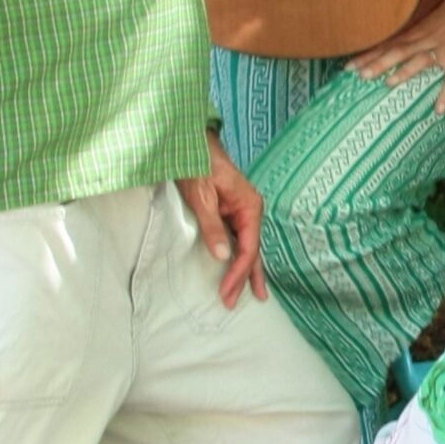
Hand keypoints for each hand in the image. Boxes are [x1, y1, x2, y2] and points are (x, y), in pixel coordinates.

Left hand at [177, 134, 268, 306]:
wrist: (190, 140)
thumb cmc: (197, 162)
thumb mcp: (201, 196)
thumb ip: (212, 226)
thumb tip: (222, 256)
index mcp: (249, 206)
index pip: (248, 248)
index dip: (238, 272)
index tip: (226, 292)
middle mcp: (250, 209)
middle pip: (252, 250)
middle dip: (245, 278)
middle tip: (233, 303)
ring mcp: (241, 210)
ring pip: (247, 246)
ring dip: (246, 270)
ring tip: (254, 293)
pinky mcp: (230, 210)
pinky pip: (238, 238)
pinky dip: (238, 256)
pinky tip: (238, 267)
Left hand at [348, 0, 444, 115]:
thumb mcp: (429, 20)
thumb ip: (415, 35)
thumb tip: (398, 48)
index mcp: (416, 32)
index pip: (387, 45)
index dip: (367, 56)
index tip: (347, 67)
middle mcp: (425, 39)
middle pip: (398, 51)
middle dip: (379, 63)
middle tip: (360, 75)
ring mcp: (443, 49)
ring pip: (420, 60)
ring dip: (404, 71)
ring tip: (388, 84)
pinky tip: (439, 110)